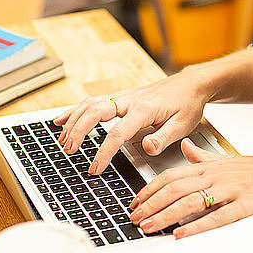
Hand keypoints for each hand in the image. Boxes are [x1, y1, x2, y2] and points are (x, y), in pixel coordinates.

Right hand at [52, 70, 211, 173]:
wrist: (191, 84)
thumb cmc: (188, 104)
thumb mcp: (183, 125)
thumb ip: (164, 138)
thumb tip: (147, 148)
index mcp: (145, 109)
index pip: (118, 132)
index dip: (103, 152)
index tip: (94, 168)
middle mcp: (130, 100)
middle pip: (95, 112)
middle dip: (78, 131)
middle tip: (69, 151)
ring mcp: (124, 97)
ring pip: (90, 105)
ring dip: (73, 121)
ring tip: (62, 141)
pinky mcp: (121, 97)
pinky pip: (93, 101)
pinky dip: (74, 110)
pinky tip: (61, 120)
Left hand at [129, 138, 252, 238]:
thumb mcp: (229, 159)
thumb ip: (204, 156)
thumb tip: (186, 147)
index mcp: (211, 166)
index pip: (171, 175)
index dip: (149, 190)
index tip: (135, 202)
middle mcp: (217, 175)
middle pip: (175, 188)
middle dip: (150, 204)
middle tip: (134, 218)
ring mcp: (230, 189)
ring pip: (190, 202)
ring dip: (165, 215)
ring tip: (148, 227)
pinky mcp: (244, 205)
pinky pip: (216, 217)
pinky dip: (196, 226)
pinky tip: (181, 235)